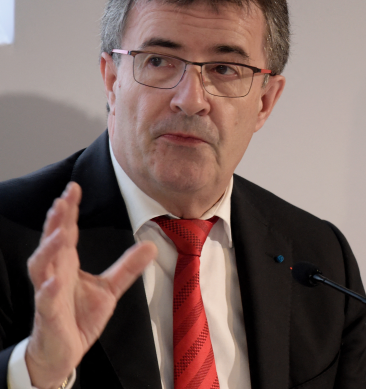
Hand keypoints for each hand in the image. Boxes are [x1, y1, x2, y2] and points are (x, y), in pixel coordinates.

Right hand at [25, 182, 157, 388]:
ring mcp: (48, 294)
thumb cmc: (79, 318)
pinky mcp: (48, 316)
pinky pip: (45, 300)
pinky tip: (55, 280)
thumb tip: (151, 246)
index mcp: (67, 264)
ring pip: (41, 266)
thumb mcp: (110, 289)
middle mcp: (54, 274)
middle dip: (55, 221)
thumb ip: (127, 267)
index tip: (74, 187)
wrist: (63, 352)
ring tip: (60, 233)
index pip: (66, 231)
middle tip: (63, 200)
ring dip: (49, 249)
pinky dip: (49, 289)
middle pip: (51, 242)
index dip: (69, 210)